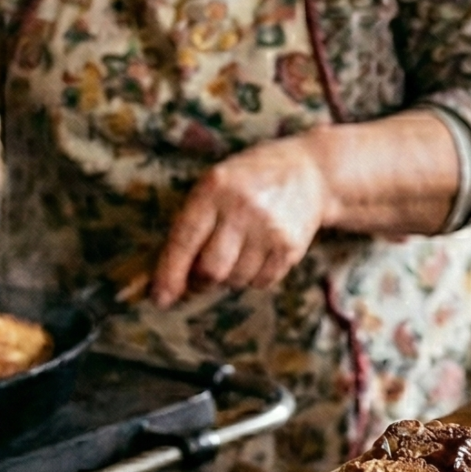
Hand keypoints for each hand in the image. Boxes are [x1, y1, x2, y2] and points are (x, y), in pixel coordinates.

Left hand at [149, 135, 333, 304]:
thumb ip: (191, 222)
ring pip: (235, 280)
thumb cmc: (249, 180)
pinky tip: (257, 253)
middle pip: (211, 270)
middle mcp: (243, 208)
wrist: (310, 173)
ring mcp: (270, 229)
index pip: (185, 240)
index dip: (169, 274)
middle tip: (200, 273)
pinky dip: (252, 277)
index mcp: (215, 188)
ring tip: (236, 252)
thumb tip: (168, 277)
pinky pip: (260, 282)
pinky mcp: (290, 247)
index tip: (160, 299)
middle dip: (200, 281)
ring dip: (228, 277)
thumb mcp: (215, 184)